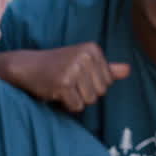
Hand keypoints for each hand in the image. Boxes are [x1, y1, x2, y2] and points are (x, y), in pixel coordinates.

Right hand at [6, 43, 128, 111]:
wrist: (26, 66)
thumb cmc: (57, 65)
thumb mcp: (83, 62)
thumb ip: (107, 68)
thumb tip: (128, 70)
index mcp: (93, 49)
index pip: (109, 81)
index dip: (92, 84)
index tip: (76, 75)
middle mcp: (85, 56)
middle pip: (101, 92)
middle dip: (85, 93)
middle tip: (68, 82)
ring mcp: (74, 69)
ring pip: (90, 100)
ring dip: (76, 100)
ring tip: (63, 87)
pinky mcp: (63, 83)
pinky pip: (76, 106)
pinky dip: (67, 105)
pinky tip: (56, 93)